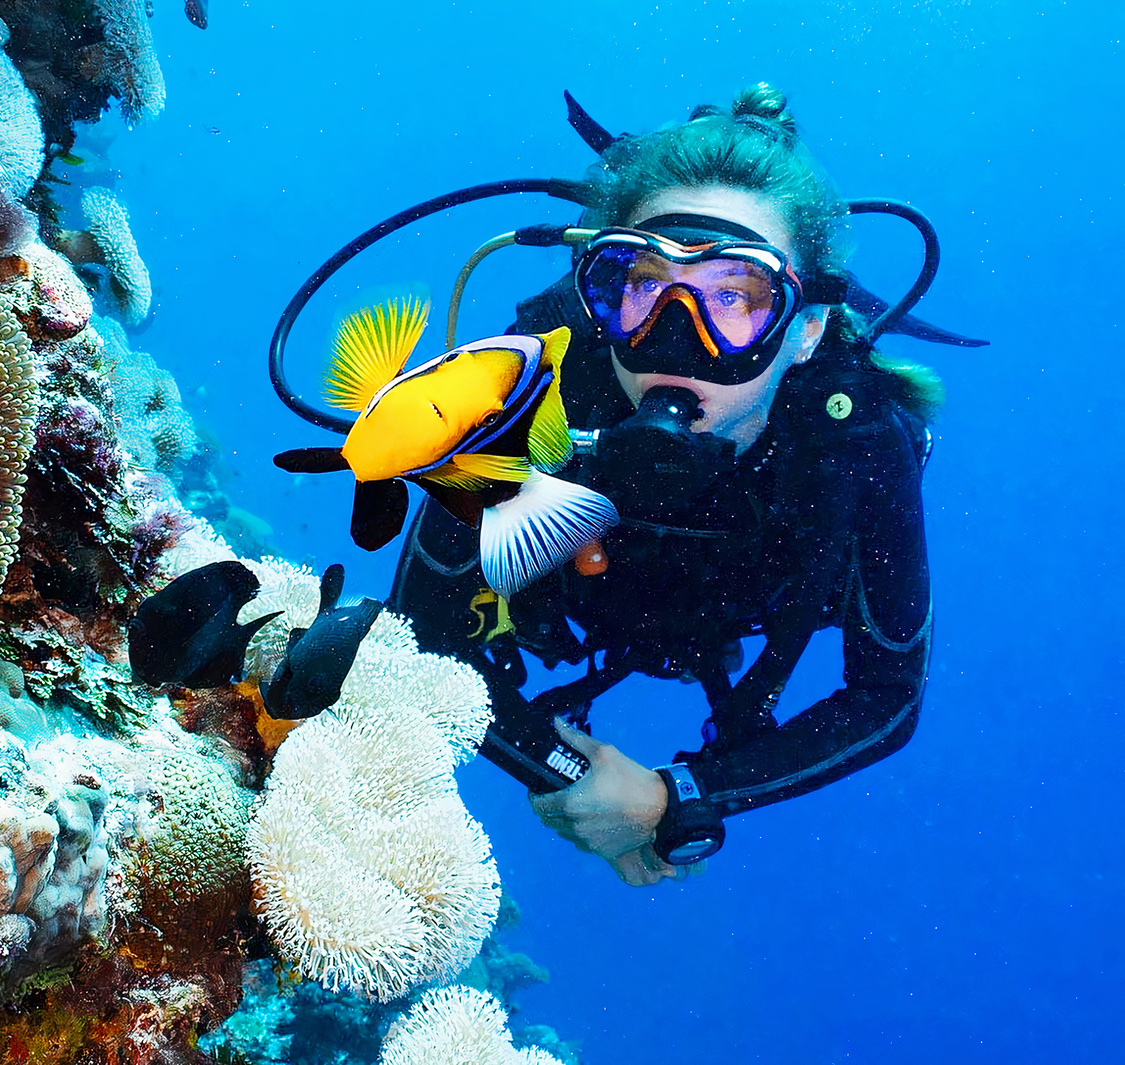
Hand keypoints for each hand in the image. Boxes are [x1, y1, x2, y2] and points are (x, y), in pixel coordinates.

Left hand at [529, 719, 678, 886]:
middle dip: (547, 808)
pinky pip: (581, 843)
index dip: (535, 796)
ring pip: (564, 832)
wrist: (661, 809)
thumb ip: (575, 739)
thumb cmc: (631, 779)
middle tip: (556, 794)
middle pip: (548, 820)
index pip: (538, 805)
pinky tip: (591, 820)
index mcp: (570, 803)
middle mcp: (575, 826)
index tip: (539, 788)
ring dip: (562, 821)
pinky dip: (580, 832)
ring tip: (575, 806)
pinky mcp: (602, 852)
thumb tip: (557, 723)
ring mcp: (588, 842)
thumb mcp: (603, 753)